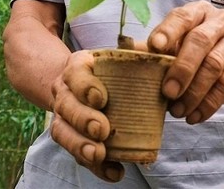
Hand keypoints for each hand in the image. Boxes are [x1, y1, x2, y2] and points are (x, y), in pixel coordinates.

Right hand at [49, 51, 124, 182]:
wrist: (78, 85)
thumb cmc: (107, 71)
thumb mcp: (117, 57)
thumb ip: (136, 55)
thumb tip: (160, 51)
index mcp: (77, 67)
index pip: (75, 73)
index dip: (85, 86)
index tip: (100, 98)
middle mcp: (65, 91)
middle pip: (67, 105)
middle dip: (83, 119)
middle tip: (102, 129)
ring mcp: (63, 116)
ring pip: (63, 131)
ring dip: (80, 145)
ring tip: (99, 154)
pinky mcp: (69, 137)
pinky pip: (76, 154)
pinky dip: (95, 167)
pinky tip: (114, 172)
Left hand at [147, 0, 223, 123]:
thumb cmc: (205, 48)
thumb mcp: (182, 42)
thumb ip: (158, 47)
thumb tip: (124, 50)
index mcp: (199, 11)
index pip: (183, 16)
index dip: (168, 31)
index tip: (154, 46)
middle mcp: (221, 21)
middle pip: (200, 41)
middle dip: (182, 69)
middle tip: (167, 92)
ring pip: (214, 66)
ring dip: (193, 92)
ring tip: (178, 110)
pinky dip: (208, 104)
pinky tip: (194, 115)